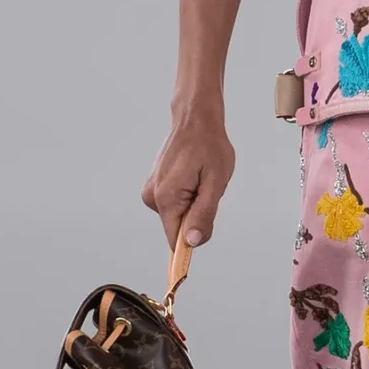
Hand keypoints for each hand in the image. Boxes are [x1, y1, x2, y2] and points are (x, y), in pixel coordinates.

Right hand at [141, 98, 235, 253]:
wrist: (195, 120)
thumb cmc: (208, 145)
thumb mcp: (216, 182)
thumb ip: (204, 214)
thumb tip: (191, 242)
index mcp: (167, 198)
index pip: (175, 241)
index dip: (189, 247)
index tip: (197, 248)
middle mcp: (153, 197)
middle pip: (178, 228)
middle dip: (197, 216)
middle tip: (208, 189)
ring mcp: (152, 192)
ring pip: (178, 216)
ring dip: (194, 205)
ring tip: (201, 179)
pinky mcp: (155, 188)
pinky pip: (175, 204)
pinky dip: (188, 196)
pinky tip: (193, 177)